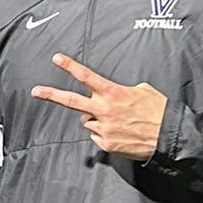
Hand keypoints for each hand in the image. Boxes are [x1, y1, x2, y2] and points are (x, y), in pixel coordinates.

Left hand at [31, 53, 165, 160]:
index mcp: (113, 93)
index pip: (87, 76)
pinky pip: (97, 136)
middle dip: (52, 95)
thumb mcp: (143, 90)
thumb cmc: (157, 111)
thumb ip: (122, 91)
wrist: (167, 135)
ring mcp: (103, 128)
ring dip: (96, 120)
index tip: (57, 59)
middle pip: (72, 101)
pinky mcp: (106, 144)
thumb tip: (114, 96)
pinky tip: (120, 133)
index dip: (70, 66)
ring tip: (116, 121)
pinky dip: (104, 134)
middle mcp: (104, 110)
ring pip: (88, 121)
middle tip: (36, 91)